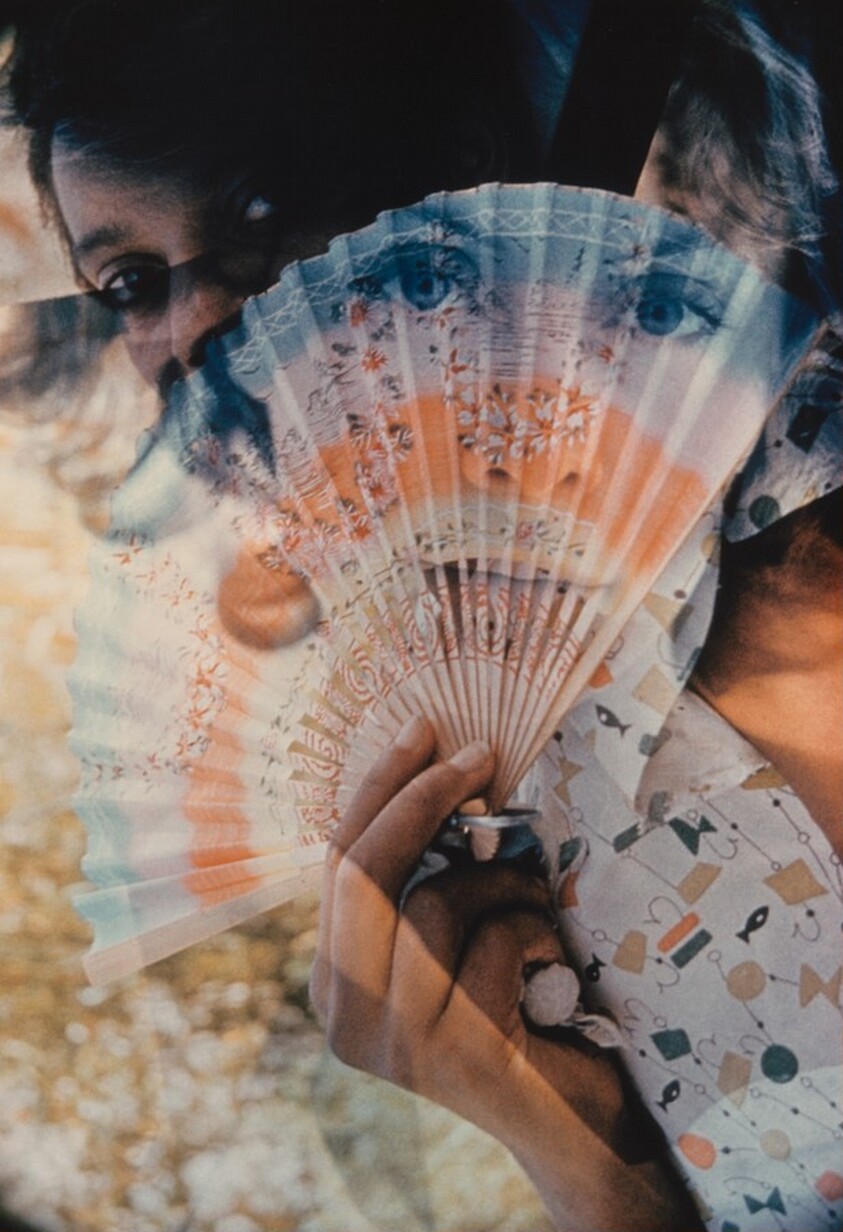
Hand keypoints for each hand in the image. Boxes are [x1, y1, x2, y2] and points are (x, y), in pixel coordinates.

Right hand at [310, 715, 703, 1230]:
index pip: (337, 863)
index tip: (424, 730)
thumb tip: (438, 764)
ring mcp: (393, 1043)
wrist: (571, 1117)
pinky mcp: (453, 1054)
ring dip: (500, 881)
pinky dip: (532, 929)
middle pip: (361, 875)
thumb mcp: (451, 932)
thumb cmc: (514, 1003)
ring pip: (430, 904)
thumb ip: (422, 874)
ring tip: (534, 902)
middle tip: (480, 756)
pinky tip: (550, 966)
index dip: (379, 788)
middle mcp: (344, 1016)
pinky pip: (490, 942)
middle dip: (421, 799)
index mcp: (334, 978)